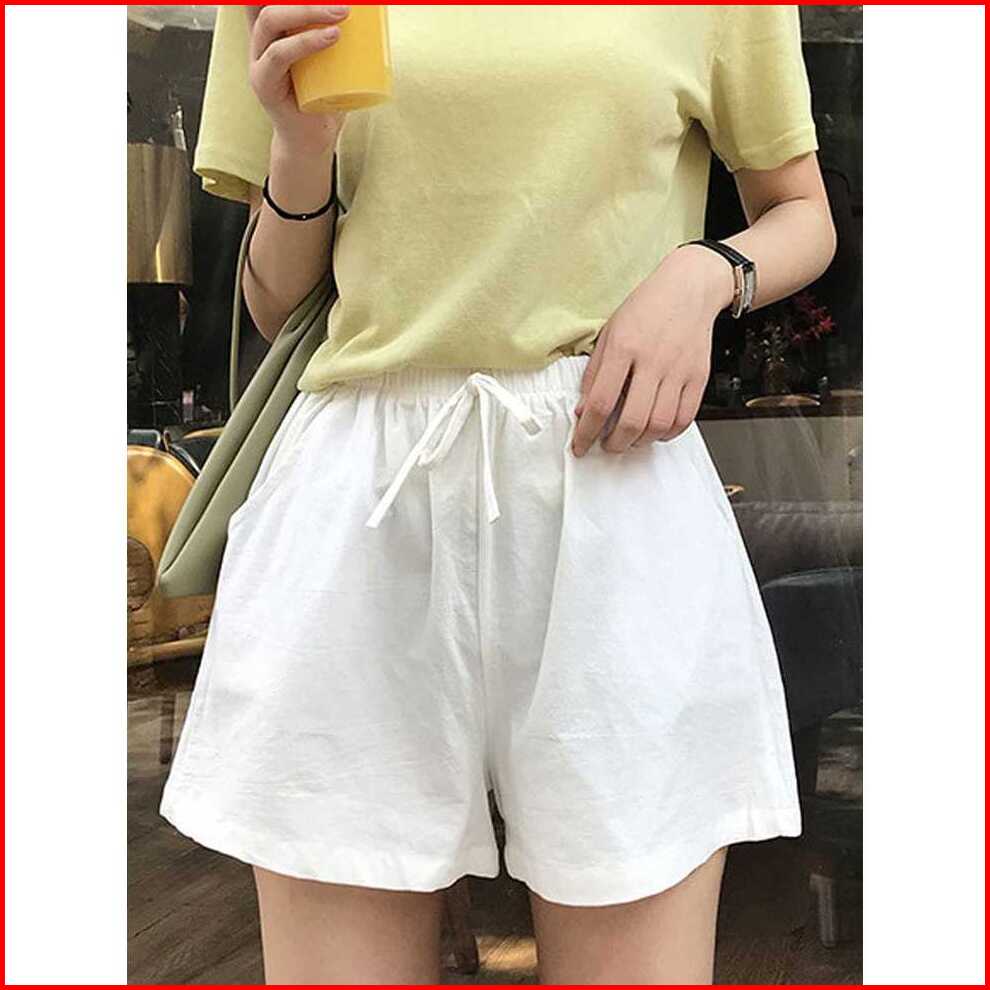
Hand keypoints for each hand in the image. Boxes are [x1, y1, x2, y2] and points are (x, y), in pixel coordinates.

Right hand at [246, 5, 351, 157]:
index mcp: (274, 30)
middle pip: (269, 3)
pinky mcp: (264, 83)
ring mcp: (258, 61)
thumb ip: (337, 36)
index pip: (271, 1)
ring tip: (342, 14)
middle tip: (343, 3)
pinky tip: (330, 37)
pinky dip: (305, 43)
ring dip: (307, 12)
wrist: (313, 140)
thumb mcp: (332, 61)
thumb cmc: (326, 98)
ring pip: (272, 21)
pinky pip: (279, 55)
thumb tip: (371, 14)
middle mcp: (260, 40)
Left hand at [571, 245, 734, 456]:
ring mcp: (678, 371)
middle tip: (606, 445)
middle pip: (631, 421)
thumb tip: (583, 411)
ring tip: (629, 439)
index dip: (587, 431)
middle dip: (614, 444)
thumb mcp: (609, 333)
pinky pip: (684, 418)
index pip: (599, 402)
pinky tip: (655, 431)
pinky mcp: (698, 377)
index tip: (580, 444)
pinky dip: (667, 434)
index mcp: (624, 347)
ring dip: (639, 441)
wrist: (689, 288)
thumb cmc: (646, 308)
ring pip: (658, 425)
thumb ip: (595, 373)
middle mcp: (652, 361)